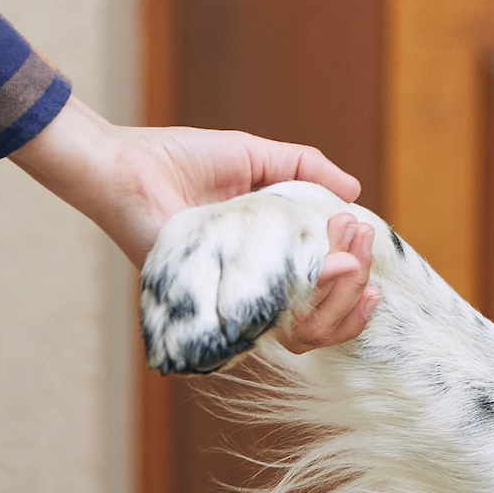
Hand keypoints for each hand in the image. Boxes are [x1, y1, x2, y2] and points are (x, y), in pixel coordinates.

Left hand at [11, 98, 380, 350]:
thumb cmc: (178, 161)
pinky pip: (267, 325)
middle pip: (322, 324)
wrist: (125, 164)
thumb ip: (304, 170)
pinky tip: (328, 264)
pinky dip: (308, 301)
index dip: (353, 287)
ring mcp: (230, 305)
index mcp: (261, 264)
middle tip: (360, 241)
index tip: (369, 249)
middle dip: (355, 286)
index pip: (318, 299)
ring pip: (303, 334)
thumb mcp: (254, 158)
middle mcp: (249, 293)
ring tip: (348, 253)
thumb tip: (354, 192)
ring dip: (341, 295)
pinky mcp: (211, 306)